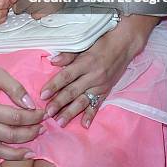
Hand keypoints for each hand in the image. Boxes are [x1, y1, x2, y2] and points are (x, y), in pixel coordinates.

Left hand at [40, 15, 158, 127]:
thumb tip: (52, 61)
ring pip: (83, 101)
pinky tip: (84, 124)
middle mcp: (93, 75)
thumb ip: (68, 55)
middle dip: (59, 103)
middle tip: (47, 113)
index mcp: (85, 62)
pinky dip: (91, 115)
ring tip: (60, 122)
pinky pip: (97, 104)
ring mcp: (100, 85)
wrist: (124, 44)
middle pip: (73, 91)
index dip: (54, 85)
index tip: (42, 95)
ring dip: (71, 112)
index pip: (66, 76)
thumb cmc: (102, 42)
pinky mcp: (107, 91)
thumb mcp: (85, 44)